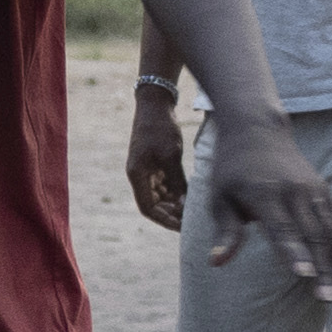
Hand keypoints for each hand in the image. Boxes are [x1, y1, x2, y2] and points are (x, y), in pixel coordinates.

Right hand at [126, 91, 188, 231]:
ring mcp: (147, 169)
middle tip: (192, 221)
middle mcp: (139, 175)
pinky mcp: (155, 163)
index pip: (148, 208)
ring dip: (175, 204)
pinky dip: (176, 191)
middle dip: (171, 214)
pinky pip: (165, 184)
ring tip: (194, 210)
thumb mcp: (171, 155)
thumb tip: (185, 203)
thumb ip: (177, 180)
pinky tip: (191, 195)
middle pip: (154, 204)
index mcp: (137, 175)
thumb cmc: (160, 128)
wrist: (155, 104)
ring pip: (160, 195)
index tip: (181, 227)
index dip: (164, 220)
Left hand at [196, 108, 331, 298]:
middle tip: (330, 298)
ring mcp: (313, 191)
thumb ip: (226, 231)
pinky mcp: (324, 193)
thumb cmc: (233, 169)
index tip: (305, 276)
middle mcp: (294, 191)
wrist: (258, 129)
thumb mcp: (220, 197)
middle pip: (313, 234)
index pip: (282, 228)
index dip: (294, 252)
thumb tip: (217, 262)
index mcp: (264, 193)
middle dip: (325, 268)